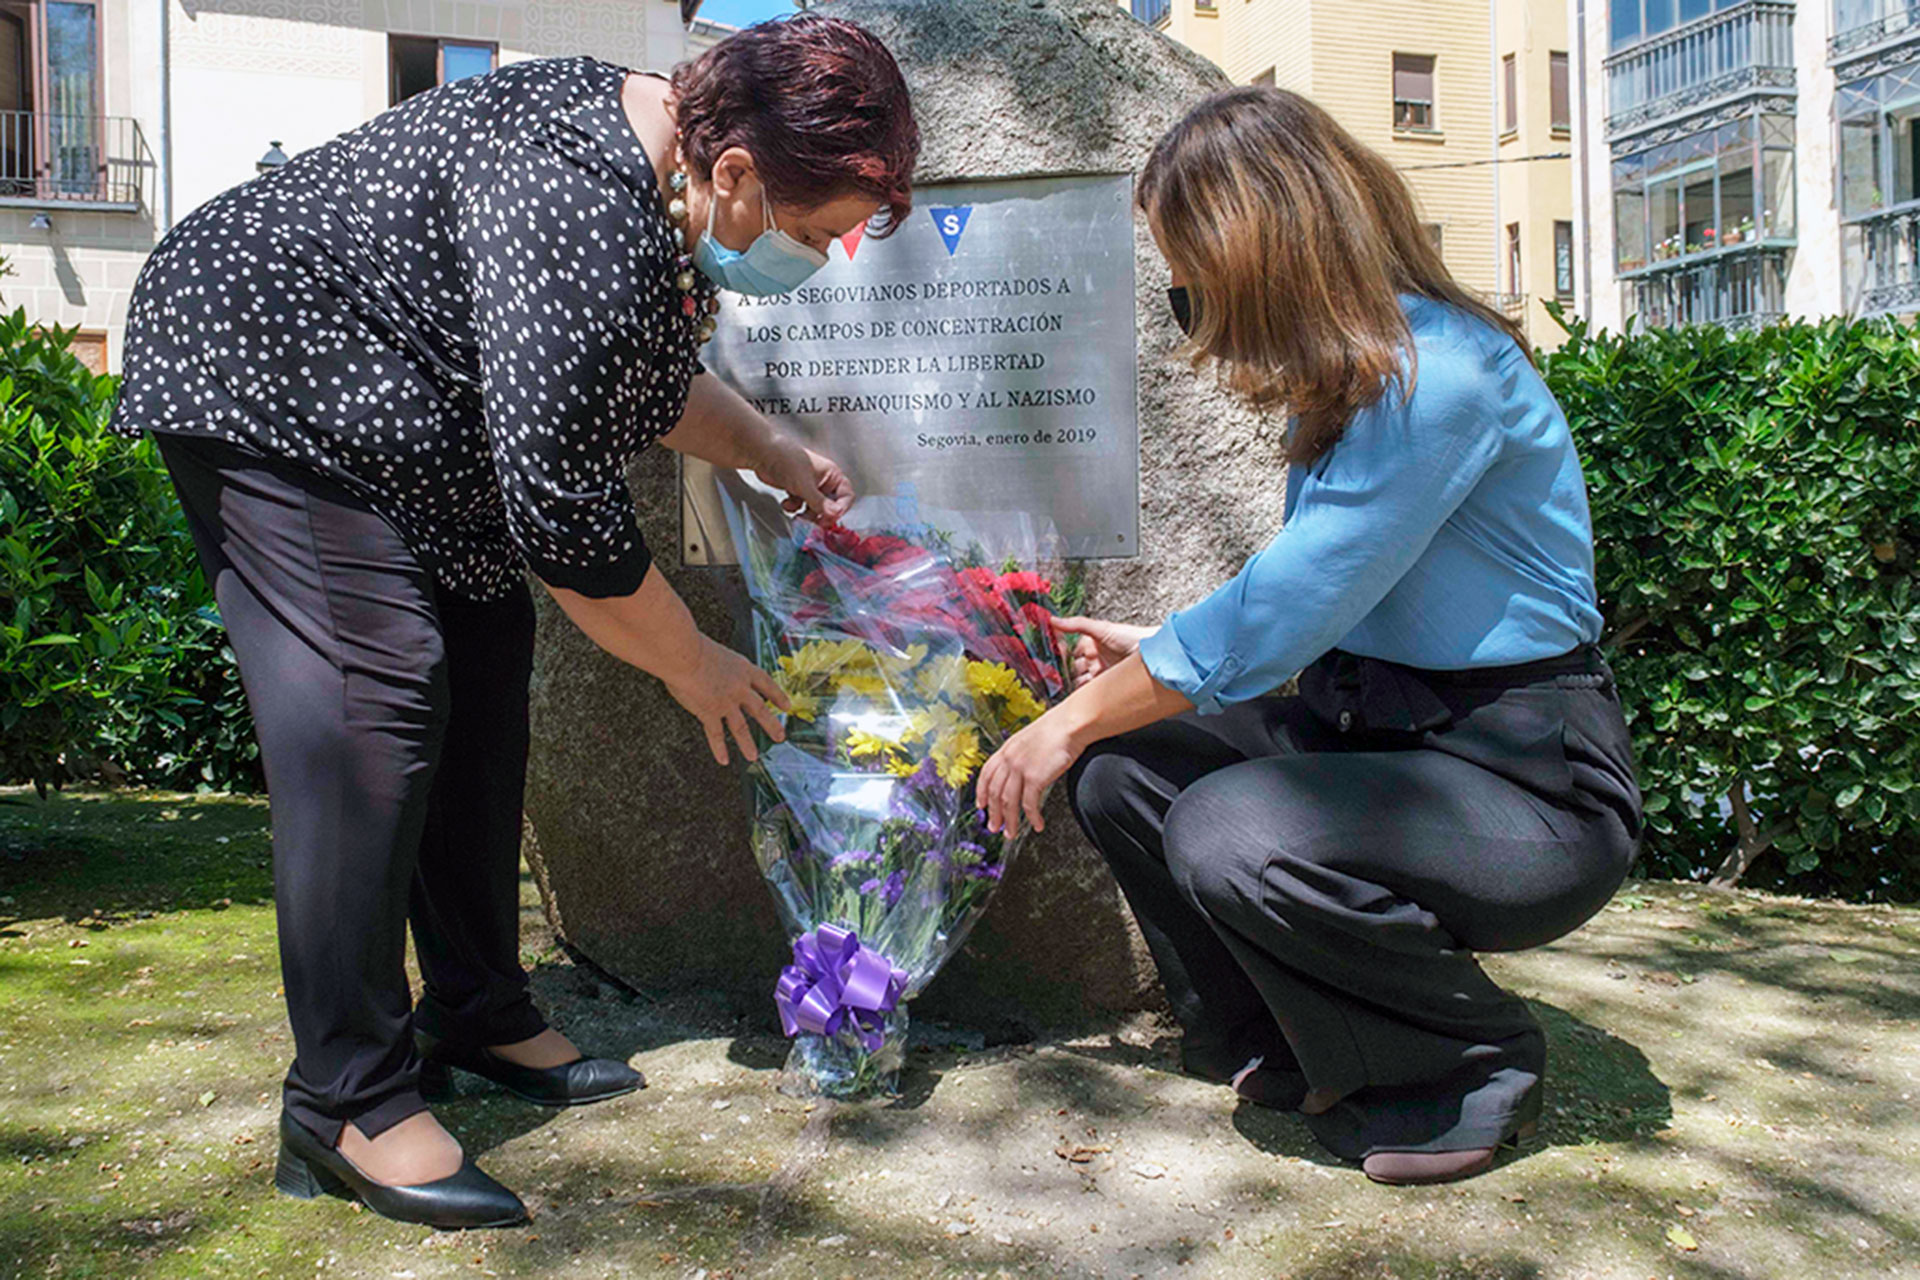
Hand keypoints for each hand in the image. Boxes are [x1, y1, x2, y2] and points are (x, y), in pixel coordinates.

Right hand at [662, 635, 791, 765]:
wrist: (686, 655)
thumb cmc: (694, 647)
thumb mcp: (717, 653)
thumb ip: (719, 666)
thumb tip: (711, 671)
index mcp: (743, 669)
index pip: (766, 684)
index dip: (778, 695)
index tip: (787, 705)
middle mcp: (740, 688)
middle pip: (760, 709)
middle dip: (771, 724)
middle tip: (780, 736)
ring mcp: (727, 702)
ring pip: (741, 727)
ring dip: (747, 743)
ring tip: (753, 756)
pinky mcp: (710, 713)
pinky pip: (716, 735)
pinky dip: (720, 749)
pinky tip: (724, 760)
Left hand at [753, 434, 854, 523]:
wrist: (762, 454)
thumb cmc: (786, 458)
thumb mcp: (805, 484)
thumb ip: (819, 502)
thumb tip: (834, 515)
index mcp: (831, 474)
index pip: (846, 496)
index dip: (840, 508)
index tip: (831, 518)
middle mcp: (823, 481)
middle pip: (831, 505)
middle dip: (822, 515)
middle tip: (815, 523)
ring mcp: (809, 486)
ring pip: (815, 508)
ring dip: (807, 515)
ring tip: (799, 516)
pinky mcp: (797, 490)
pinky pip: (801, 506)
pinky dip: (794, 508)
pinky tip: (787, 504)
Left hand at [976, 711, 1082, 837]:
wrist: (1070, 725)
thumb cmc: (1056, 730)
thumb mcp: (1029, 739)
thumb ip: (1020, 754)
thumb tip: (1019, 769)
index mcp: (1006, 749)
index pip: (986, 774)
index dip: (981, 792)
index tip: (982, 806)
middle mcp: (1009, 759)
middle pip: (995, 792)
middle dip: (993, 813)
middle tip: (994, 827)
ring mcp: (1020, 769)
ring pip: (1008, 802)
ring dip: (1010, 821)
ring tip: (1011, 833)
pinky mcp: (1035, 778)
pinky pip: (1029, 804)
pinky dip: (1032, 818)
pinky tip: (1037, 825)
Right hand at [1051, 616, 1152, 685]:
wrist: (1153, 655)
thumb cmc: (1131, 636)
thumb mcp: (1102, 628)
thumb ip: (1077, 624)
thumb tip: (1054, 620)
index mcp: (1091, 644)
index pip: (1070, 652)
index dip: (1060, 657)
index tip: (1049, 662)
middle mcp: (1095, 658)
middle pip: (1073, 668)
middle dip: (1065, 674)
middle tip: (1053, 680)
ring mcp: (1101, 672)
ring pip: (1080, 681)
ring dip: (1073, 685)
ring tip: (1064, 690)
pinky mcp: (1108, 684)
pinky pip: (1091, 691)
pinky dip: (1084, 694)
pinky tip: (1078, 698)